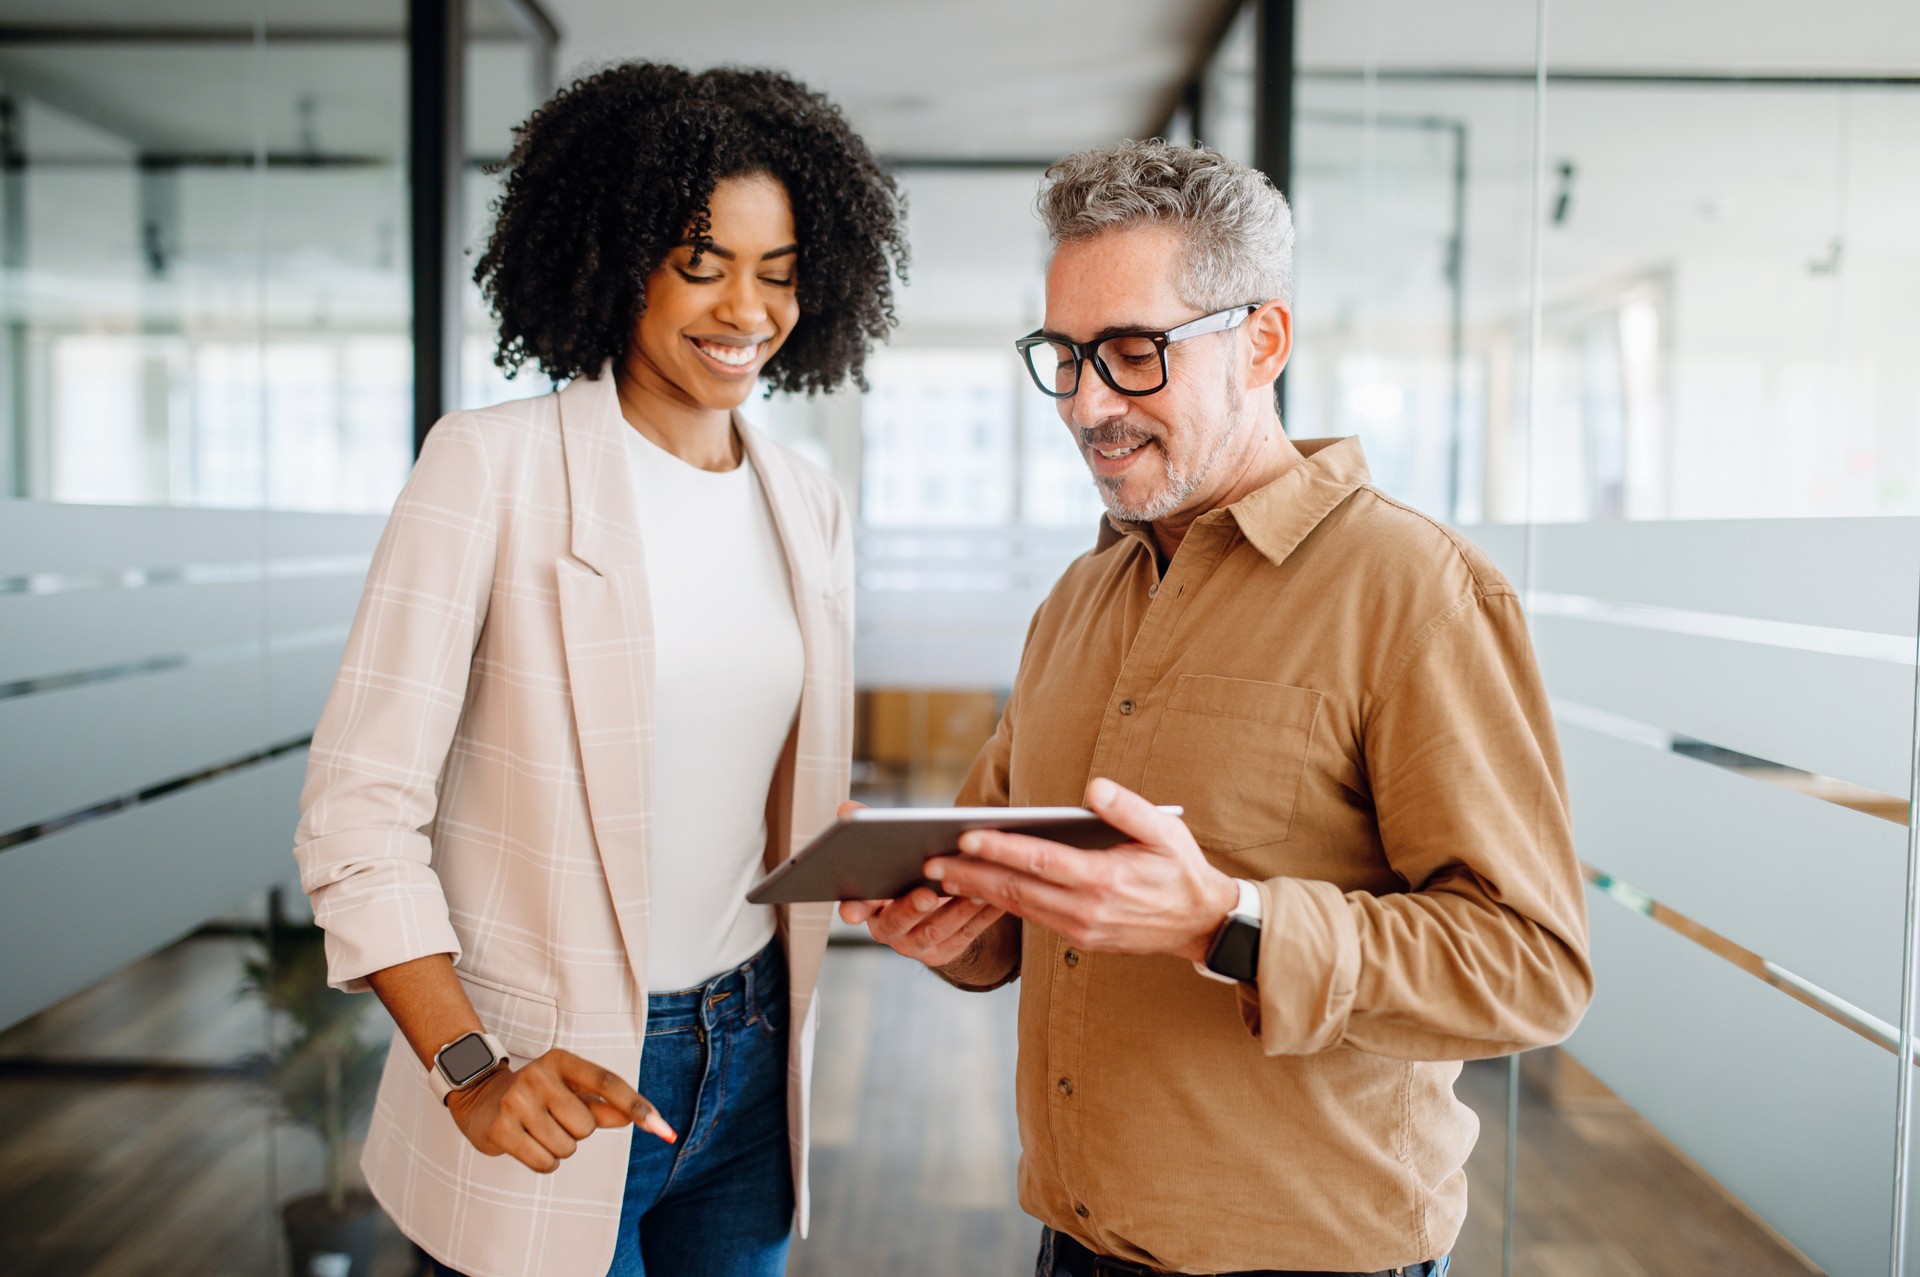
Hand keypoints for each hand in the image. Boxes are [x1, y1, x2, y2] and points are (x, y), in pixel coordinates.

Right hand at [445, 1048, 675, 1173]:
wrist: (481, 1099)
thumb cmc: (539, 1097)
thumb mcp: (571, 1092)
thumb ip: (605, 1106)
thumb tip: (637, 1118)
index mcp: (562, 1061)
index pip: (607, 1083)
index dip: (636, 1106)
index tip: (662, 1128)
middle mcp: (538, 1075)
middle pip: (587, 1126)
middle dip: (577, 1132)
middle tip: (554, 1120)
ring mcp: (517, 1101)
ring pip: (566, 1148)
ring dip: (560, 1149)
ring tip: (539, 1131)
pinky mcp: (501, 1128)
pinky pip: (545, 1162)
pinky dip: (544, 1162)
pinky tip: (528, 1144)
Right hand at [834, 800, 1007, 967]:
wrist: (929, 916)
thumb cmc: (904, 877)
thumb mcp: (885, 856)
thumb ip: (867, 832)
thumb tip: (847, 809)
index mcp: (868, 907)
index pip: (856, 908)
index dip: (854, 908)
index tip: (853, 909)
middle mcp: (890, 930)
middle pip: (899, 920)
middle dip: (912, 907)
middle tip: (927, 893)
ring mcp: (918, 944)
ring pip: (937, 928)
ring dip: (957, 908)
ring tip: (976, 887)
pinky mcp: (947, 950)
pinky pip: (966, 933)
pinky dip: (982, 915)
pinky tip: (998, 896)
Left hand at [926, 777, 1237, 963]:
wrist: (1200, 923)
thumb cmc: (1180, 869)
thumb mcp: (1166, 830)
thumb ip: (1128, 808)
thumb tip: (1092, 789)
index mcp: (1106, 879)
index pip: (1042, 862)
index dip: (1001, 850)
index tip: (966, 837)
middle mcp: (1088, 908)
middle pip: (1018, 890)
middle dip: (970, 875)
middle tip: (929, 863)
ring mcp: (1082, 928)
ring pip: (1019, 908)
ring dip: (978, 892)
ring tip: (941, 876)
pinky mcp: (1079, 937)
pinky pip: (1033, 918)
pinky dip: (1001, 905)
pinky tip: (978, 890)